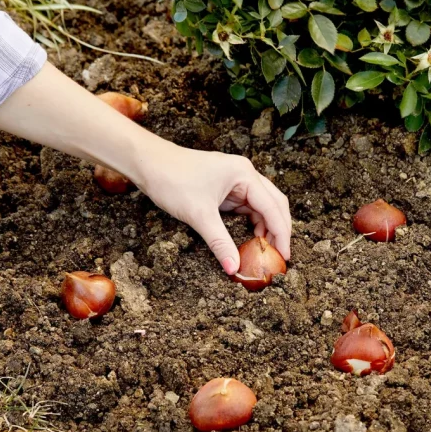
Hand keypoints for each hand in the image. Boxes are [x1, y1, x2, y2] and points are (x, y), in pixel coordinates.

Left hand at [0, 63, 289, 273]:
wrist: (147, 162)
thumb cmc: (172, 179)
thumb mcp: (199, 216)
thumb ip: (220, 243)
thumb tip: (234, 268)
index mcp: (244, 175)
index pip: (273, 208)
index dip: (281, 235)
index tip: (283, 257)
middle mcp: (245, 174)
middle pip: (274, 205)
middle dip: (279, 231)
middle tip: (279, 257)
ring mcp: (236, 180)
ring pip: (262, 206)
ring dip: (265, 228)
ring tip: (265, 252)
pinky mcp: (225, 187)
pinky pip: (246, 207)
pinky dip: (251, 223)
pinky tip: (249, 239)